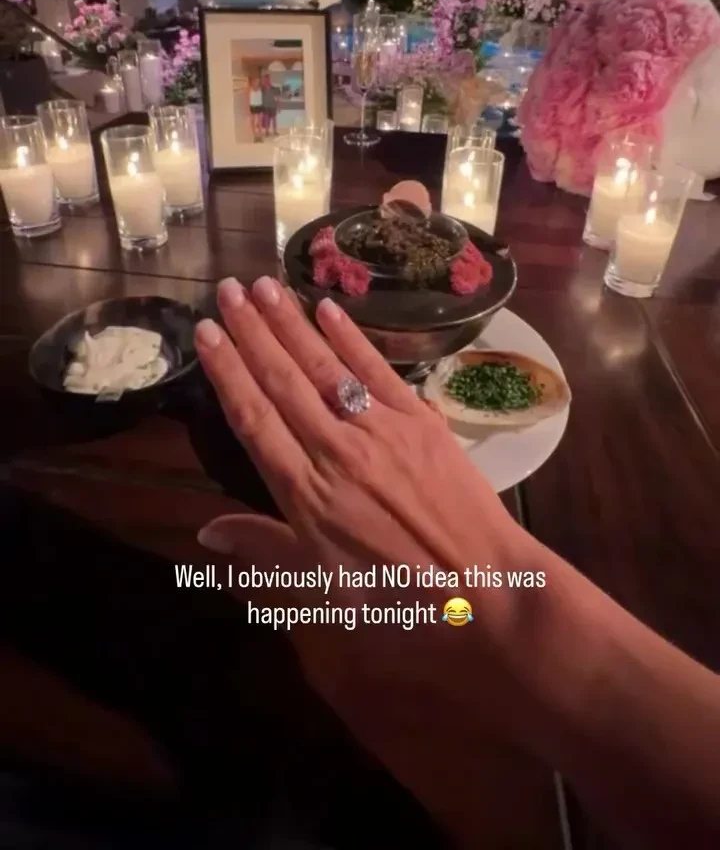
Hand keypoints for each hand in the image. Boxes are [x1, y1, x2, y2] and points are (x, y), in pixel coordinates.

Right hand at [194, 277, 540, 838]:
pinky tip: (327, 308)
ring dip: (291, 323)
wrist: (488, 594)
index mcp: (305, 495)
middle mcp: (336, 451)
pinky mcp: (421, 421)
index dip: (227, 372)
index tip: (205, 332)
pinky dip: (349, 338)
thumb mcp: (322, 592)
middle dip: (251, 332)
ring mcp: (380, 431)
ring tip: (264, 284)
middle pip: (283, 381)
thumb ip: (264, 551)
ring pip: (323, 367)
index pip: (253, 419)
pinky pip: (376, 371)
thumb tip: (205, 530)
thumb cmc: (400, 607)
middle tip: (227, 288)